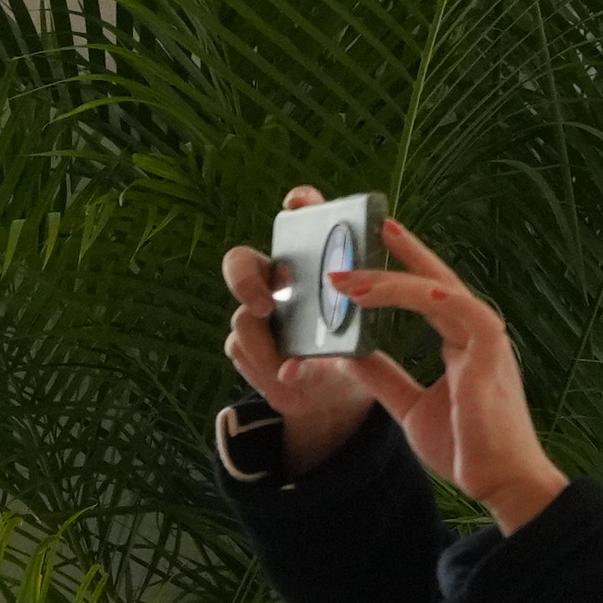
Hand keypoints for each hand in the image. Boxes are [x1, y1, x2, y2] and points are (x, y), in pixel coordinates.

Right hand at [217, 193, 380, 474]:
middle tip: (267, 304)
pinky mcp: (245, 346)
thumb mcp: (362, 333)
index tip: (296, 204)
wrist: (331, 398)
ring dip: (266, 343)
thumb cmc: (352, 355)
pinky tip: (289, 375)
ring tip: (290, 364)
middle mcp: (276, 282)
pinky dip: (266, 366)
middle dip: (245, 279)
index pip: (301, 220)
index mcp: (311, 265)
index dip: (299, 205)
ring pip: (243, 317)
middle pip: (240, 261)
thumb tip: (352, 301)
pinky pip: (242, 349)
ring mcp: (255, 314)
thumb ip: (355, 320)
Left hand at [328, 212, 564, 525]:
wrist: (499, 483)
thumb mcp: (409, 407)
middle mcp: (476, 336)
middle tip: (366, 232)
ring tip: (354, 280)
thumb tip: (345, 355)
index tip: (379, 238)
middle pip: (436, 283)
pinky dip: (445, 300)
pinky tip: (422, 289)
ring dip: (398, 283)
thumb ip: (382, 377)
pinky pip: (471, 317)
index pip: (429, 295)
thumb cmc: (465, 447)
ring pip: (443, 294)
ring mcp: (488, 344)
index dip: (404, 267)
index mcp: (462, 345)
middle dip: (400, 257)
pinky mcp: (494, 359)